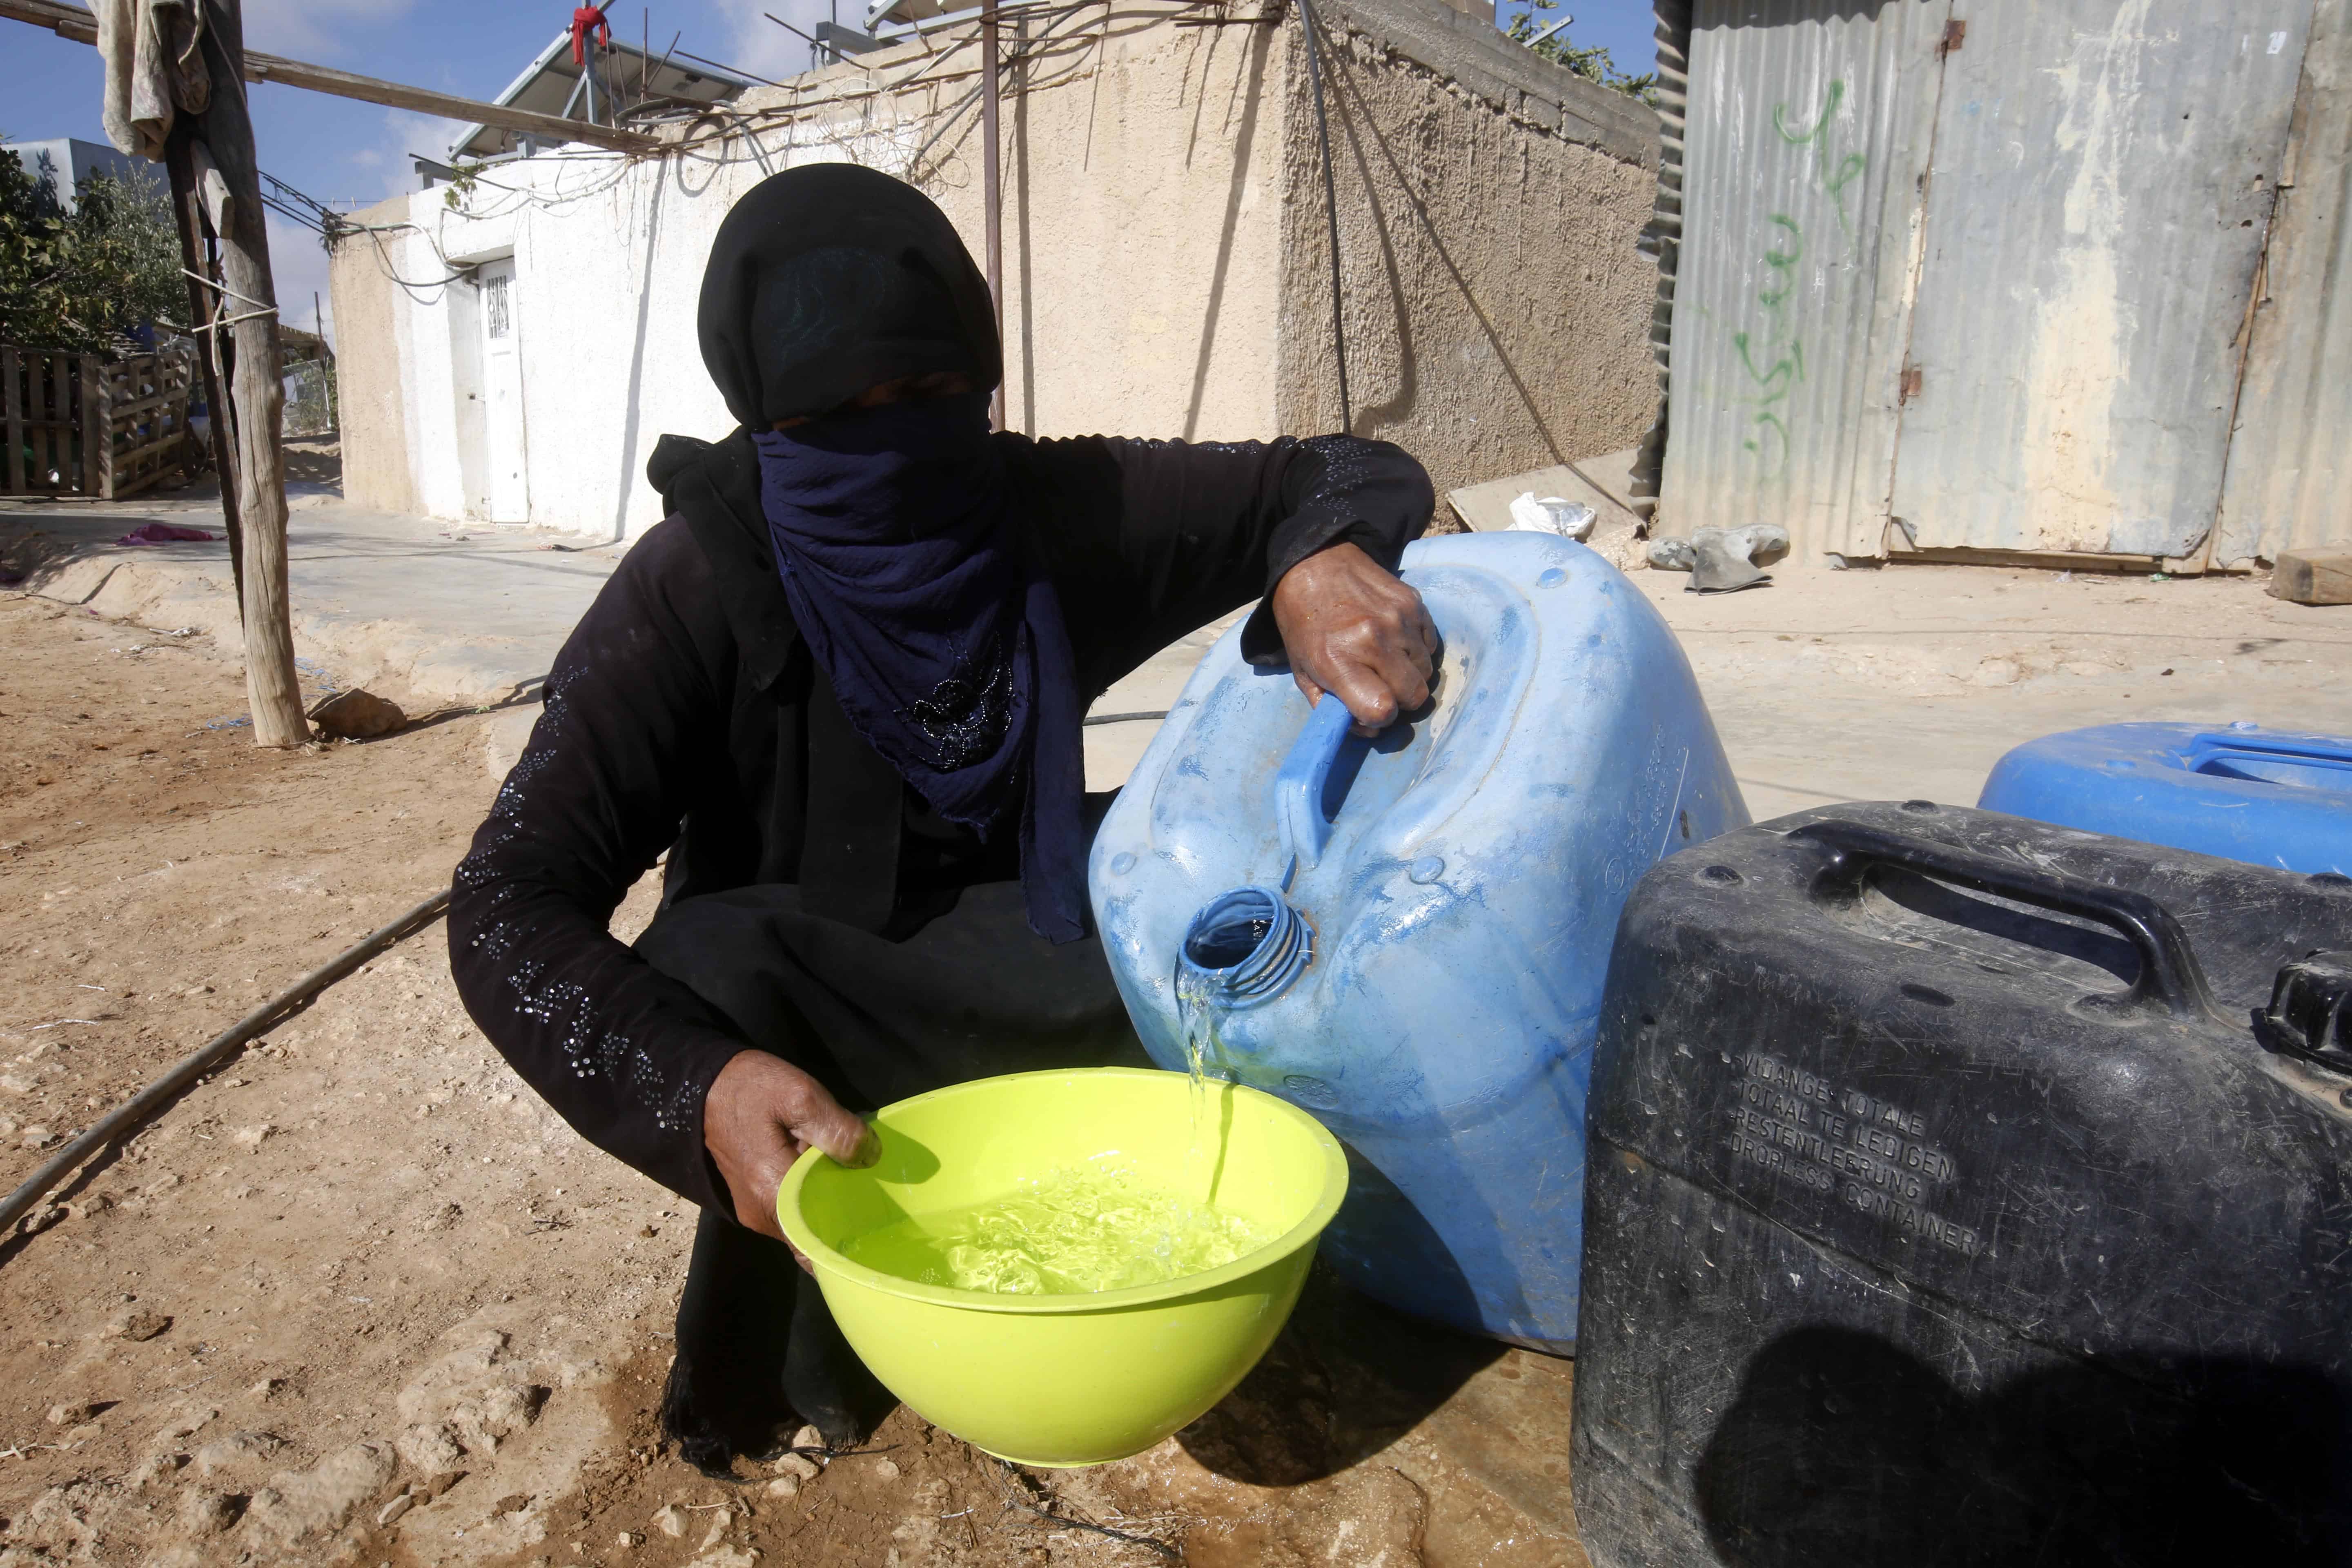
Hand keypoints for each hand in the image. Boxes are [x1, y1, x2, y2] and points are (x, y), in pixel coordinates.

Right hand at [703, 1050, 879, 1251]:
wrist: (701, 1083)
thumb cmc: (749, 1088)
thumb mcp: (800, 1095)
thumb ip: (837, 1128)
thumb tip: (870, 1155)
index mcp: (773, 1193)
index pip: (813, 1247)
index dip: (845, 1244)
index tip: (875, 1230)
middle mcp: (760, 1213)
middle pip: (810, 1235)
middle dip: (842, 1222)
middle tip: (875, 1197)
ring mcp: (752, 1207)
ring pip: (800, 1223)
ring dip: (825, 1206)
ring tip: (854, 1180)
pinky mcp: (751, 1196)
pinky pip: (787, 1209)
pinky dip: (808, 1198)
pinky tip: (827, 1174)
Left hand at [1269, 541, 1437, 734]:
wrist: (1315, 563)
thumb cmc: (1304, 622)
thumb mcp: (1302, 671)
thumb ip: (1330, 707)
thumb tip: (1369, 729)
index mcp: (1339, 661)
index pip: (1383, 710)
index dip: (1379, 718)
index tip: (1368, 708)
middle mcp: (1373, 640)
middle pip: (1415, 696)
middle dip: (1399, 700)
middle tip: (1380, 686)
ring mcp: (1398, 619)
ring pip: (1427, 671)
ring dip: (1409, 674)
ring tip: (1385, 659)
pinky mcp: (1414, 602)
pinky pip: (1430, 644)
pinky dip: (1417, 650)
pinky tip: (1394, 640)